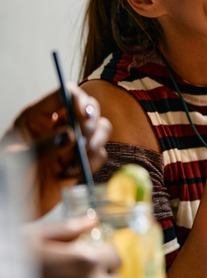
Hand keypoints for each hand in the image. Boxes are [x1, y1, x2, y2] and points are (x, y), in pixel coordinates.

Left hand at [3, 85, 110, 215]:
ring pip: (101, 128)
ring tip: (76, 161)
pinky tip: (72, 175)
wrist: (12, 207)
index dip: (78, 100)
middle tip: (85, 138)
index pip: (65, 94)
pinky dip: (92, 163)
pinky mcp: (82, 161)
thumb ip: (44, 146)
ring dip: (95, 143)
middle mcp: (58, 125)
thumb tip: (70, 135)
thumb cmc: (5, 180)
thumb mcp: (18, 160)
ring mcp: (72, 143)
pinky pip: (100, 154)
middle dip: (92, 122)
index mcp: (37, 117)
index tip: (84, 117)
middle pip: (89, 107)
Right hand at [24, 215, 120, 277]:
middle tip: (84, 268)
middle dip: (102, 272)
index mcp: (84, 260)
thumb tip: (92, 220)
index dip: (102, 254)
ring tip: (77, 275)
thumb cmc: (11, 254)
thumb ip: (69, 229)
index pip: (114, 257)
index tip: (91, 254)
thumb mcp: (36, 236)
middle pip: (113, 277)